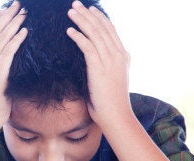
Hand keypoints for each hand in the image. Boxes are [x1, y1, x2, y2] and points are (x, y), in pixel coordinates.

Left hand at [66, 1, 131, 127]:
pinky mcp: (99, 68)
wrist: (116, 116)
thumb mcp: (110, 80)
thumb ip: (105, 68)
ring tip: (70, 12)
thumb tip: (94, 63)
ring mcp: (110, 61)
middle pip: (102, 28)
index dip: (99, 18)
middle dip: (88, 14)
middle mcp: (118, 55)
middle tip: (75, 4)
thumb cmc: (110, 103)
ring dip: (81, 21)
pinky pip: (87, 47)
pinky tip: (70, 31)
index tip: (89, 9)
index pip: (110, 31)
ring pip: (94, 34)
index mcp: (123, 56)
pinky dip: (78, 37)